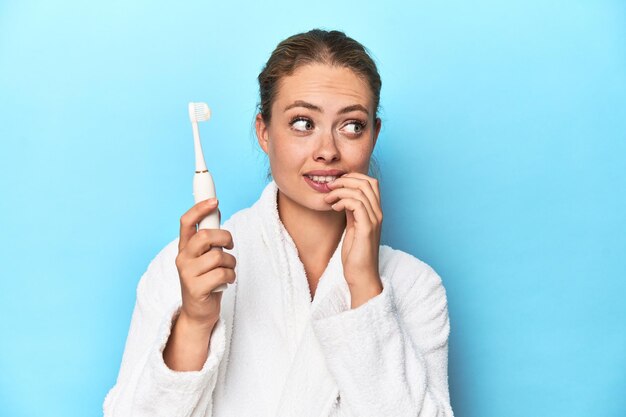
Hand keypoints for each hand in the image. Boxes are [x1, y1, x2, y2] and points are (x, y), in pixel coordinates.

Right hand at [175, 198, 236, 328]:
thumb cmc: (206, 281)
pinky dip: (230, 277)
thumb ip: (209, 237)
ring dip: (231, 263)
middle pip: (205, 237)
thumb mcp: (205, 257)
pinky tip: (226, 282)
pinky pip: (222, 274)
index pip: (186, 222)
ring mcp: (187, 274)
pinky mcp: (196, 289)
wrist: (198, 313)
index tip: (214, 200)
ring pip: (218, 256)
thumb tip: (214, 210)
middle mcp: (182, 258)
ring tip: (227, 271)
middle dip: (225, 238)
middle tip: (230, 246)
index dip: (199, 208)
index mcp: (185, 248)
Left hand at [324, 173, 382, 306]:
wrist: (361, 275)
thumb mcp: (353, 227)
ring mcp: (374, 220)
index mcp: (375, 212)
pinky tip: (334, 208)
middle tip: (330, 187)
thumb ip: (351, 211)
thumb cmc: (356, 254)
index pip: (371, 182)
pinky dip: (342, 201)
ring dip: (340, 190)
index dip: (353, 177)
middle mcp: (378, 213)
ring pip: (360, 191)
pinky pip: (356, 204)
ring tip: (329, 199)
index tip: (336, 184)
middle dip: (346, 180)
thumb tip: (344, 197)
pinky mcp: (367, 228)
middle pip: (367, 182)